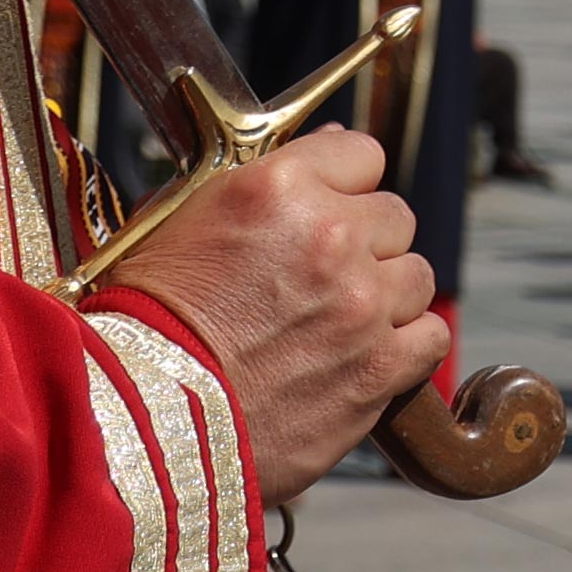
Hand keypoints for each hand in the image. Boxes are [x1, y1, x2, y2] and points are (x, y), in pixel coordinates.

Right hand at [107, 128, 442, 503]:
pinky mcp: (379, 370)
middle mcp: (331, 236)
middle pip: (394, 216)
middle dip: (365, 241)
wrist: (141, 424)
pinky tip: (365, 356)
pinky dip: (406, 347)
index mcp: (279, 188)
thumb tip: (322, 148)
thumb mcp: (176, 221)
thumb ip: (256, 180)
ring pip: (415, 275)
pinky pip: (430, 337)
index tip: (329, 206)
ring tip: (337, 323)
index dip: (344, 183)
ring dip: (385, 295)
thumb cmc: (145, 321)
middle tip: (322, 277)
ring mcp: (362, 305)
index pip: (361, 154)